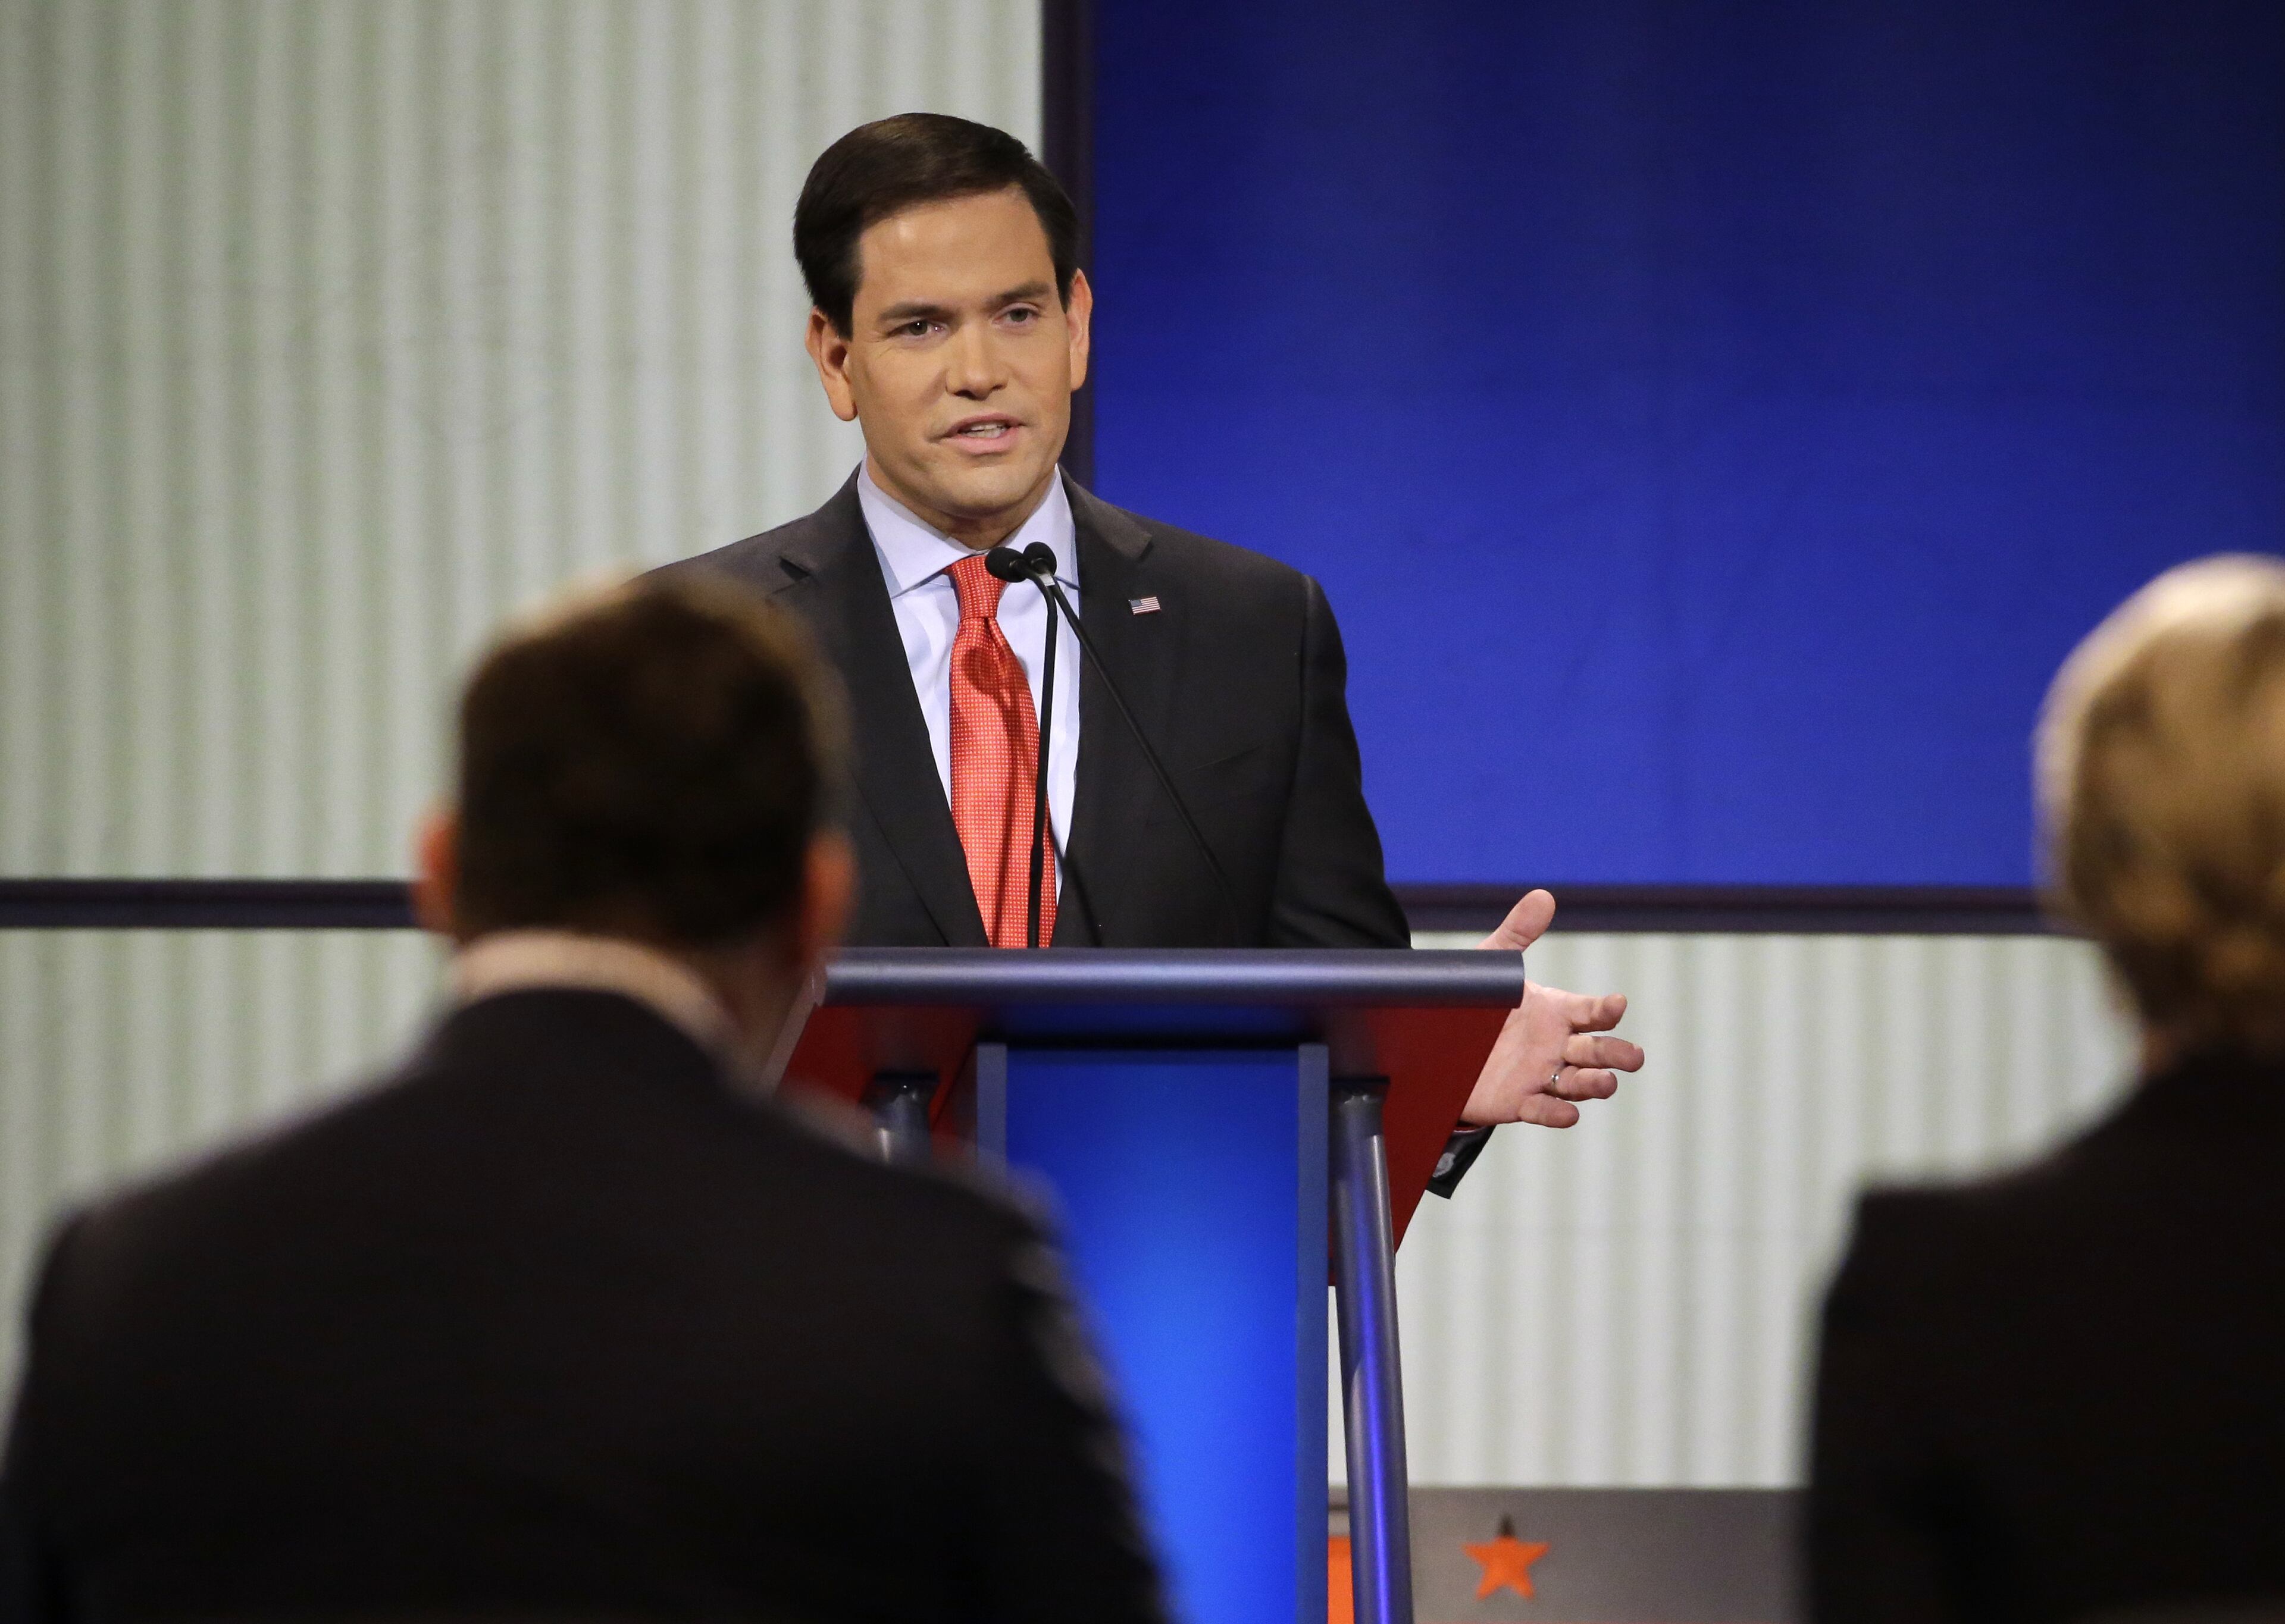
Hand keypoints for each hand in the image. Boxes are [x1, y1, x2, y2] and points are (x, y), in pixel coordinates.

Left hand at [1461, 889, 1642, 1127]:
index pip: (1593, 1011)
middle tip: (1633, 1057)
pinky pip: (1545, 1110)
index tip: (1617, 1003)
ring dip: (1596, 1084)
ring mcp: (1541, 1075)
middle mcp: (1556, 1045)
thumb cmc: (1476, 1003)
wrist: (1437, 1044)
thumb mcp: (1492, 965)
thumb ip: (1518, 933)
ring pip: (1580, 1083)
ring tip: (1606, 1082)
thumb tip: (1544, 896)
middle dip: (1618, 1054)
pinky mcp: (1520, 1101)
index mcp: (1556, 1012)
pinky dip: (1558, 1114)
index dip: (1607, 1009)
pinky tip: (1569, 1113)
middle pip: (1598, 1051)